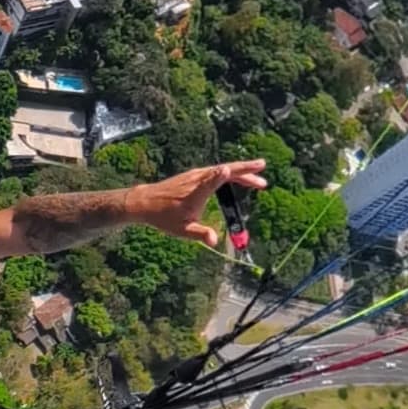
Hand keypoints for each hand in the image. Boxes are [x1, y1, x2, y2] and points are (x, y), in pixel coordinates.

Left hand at [139, 160, 268, 252]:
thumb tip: (214, 241)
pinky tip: (237, 178)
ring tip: (259, 180)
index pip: (211, 180)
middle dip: (245, 168)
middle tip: (263, 167)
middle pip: (225, 170)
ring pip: (223, 170)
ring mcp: (197, 175)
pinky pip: (217, 172)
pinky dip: (231, 174)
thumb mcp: (182, 230)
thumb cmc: (163, 217)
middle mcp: (198, 179)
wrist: (144, 202)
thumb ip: (200, 233)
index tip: (231, 170)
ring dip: (242, 172)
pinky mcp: (195, 175)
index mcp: (196, 192)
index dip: (221, 175)